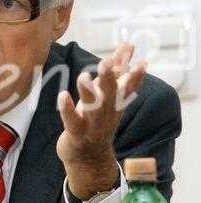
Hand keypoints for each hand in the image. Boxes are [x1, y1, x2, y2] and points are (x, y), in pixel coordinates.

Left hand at [56, 43, 146, 199]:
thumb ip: (117, 69)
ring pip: (93, 108)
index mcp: (116, 103)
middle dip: (108, 79)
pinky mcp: (77, 134)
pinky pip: (72, 121)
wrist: (90, 158)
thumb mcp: (110, 94)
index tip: (140, 62)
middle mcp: (107, 113)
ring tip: (83, 77)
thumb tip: (129, 44)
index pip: (128, 86)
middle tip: (105, 63)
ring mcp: (92, 124)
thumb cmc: (97, 119)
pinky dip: (68, 109)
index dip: (135, 75)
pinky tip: (63, 96)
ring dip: (88, 93)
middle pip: (111, 95)